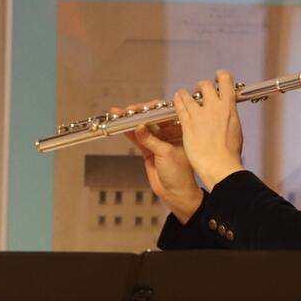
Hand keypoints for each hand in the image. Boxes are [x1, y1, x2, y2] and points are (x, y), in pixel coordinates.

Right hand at [117, 100, 202, 223]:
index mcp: (180, 131)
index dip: (155, 108)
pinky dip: (130, 133)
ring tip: (119, 115)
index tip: (144, 106)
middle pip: (153, 119)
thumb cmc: (180, 174)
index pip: (166, 114)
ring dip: (132, 122)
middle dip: (140, 113)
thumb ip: (151, 140)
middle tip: (129, 110)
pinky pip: (138, 139)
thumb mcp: (166, 153)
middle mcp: (170, 134)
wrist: (175, 193)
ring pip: (144, 128)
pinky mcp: (149, 150)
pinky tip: (122, 127)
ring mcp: (158, 142)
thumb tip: (138, 127)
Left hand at [175, 70, 244, 189]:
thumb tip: (227, 112)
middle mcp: (214, 107)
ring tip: (183, 94)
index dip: (221, 76)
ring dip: (186, 93)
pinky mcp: (187, 124)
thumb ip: (229, 116)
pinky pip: (180, 106)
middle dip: (202, 86)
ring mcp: (199, 114)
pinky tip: (177, 98)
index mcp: (229, 107)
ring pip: (189, 94)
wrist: (219, 165)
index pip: (225, 81)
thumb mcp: (235, 129)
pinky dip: (178, 100)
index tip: (218, 77)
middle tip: (200, 91)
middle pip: (205, 85)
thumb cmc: (230, 153)